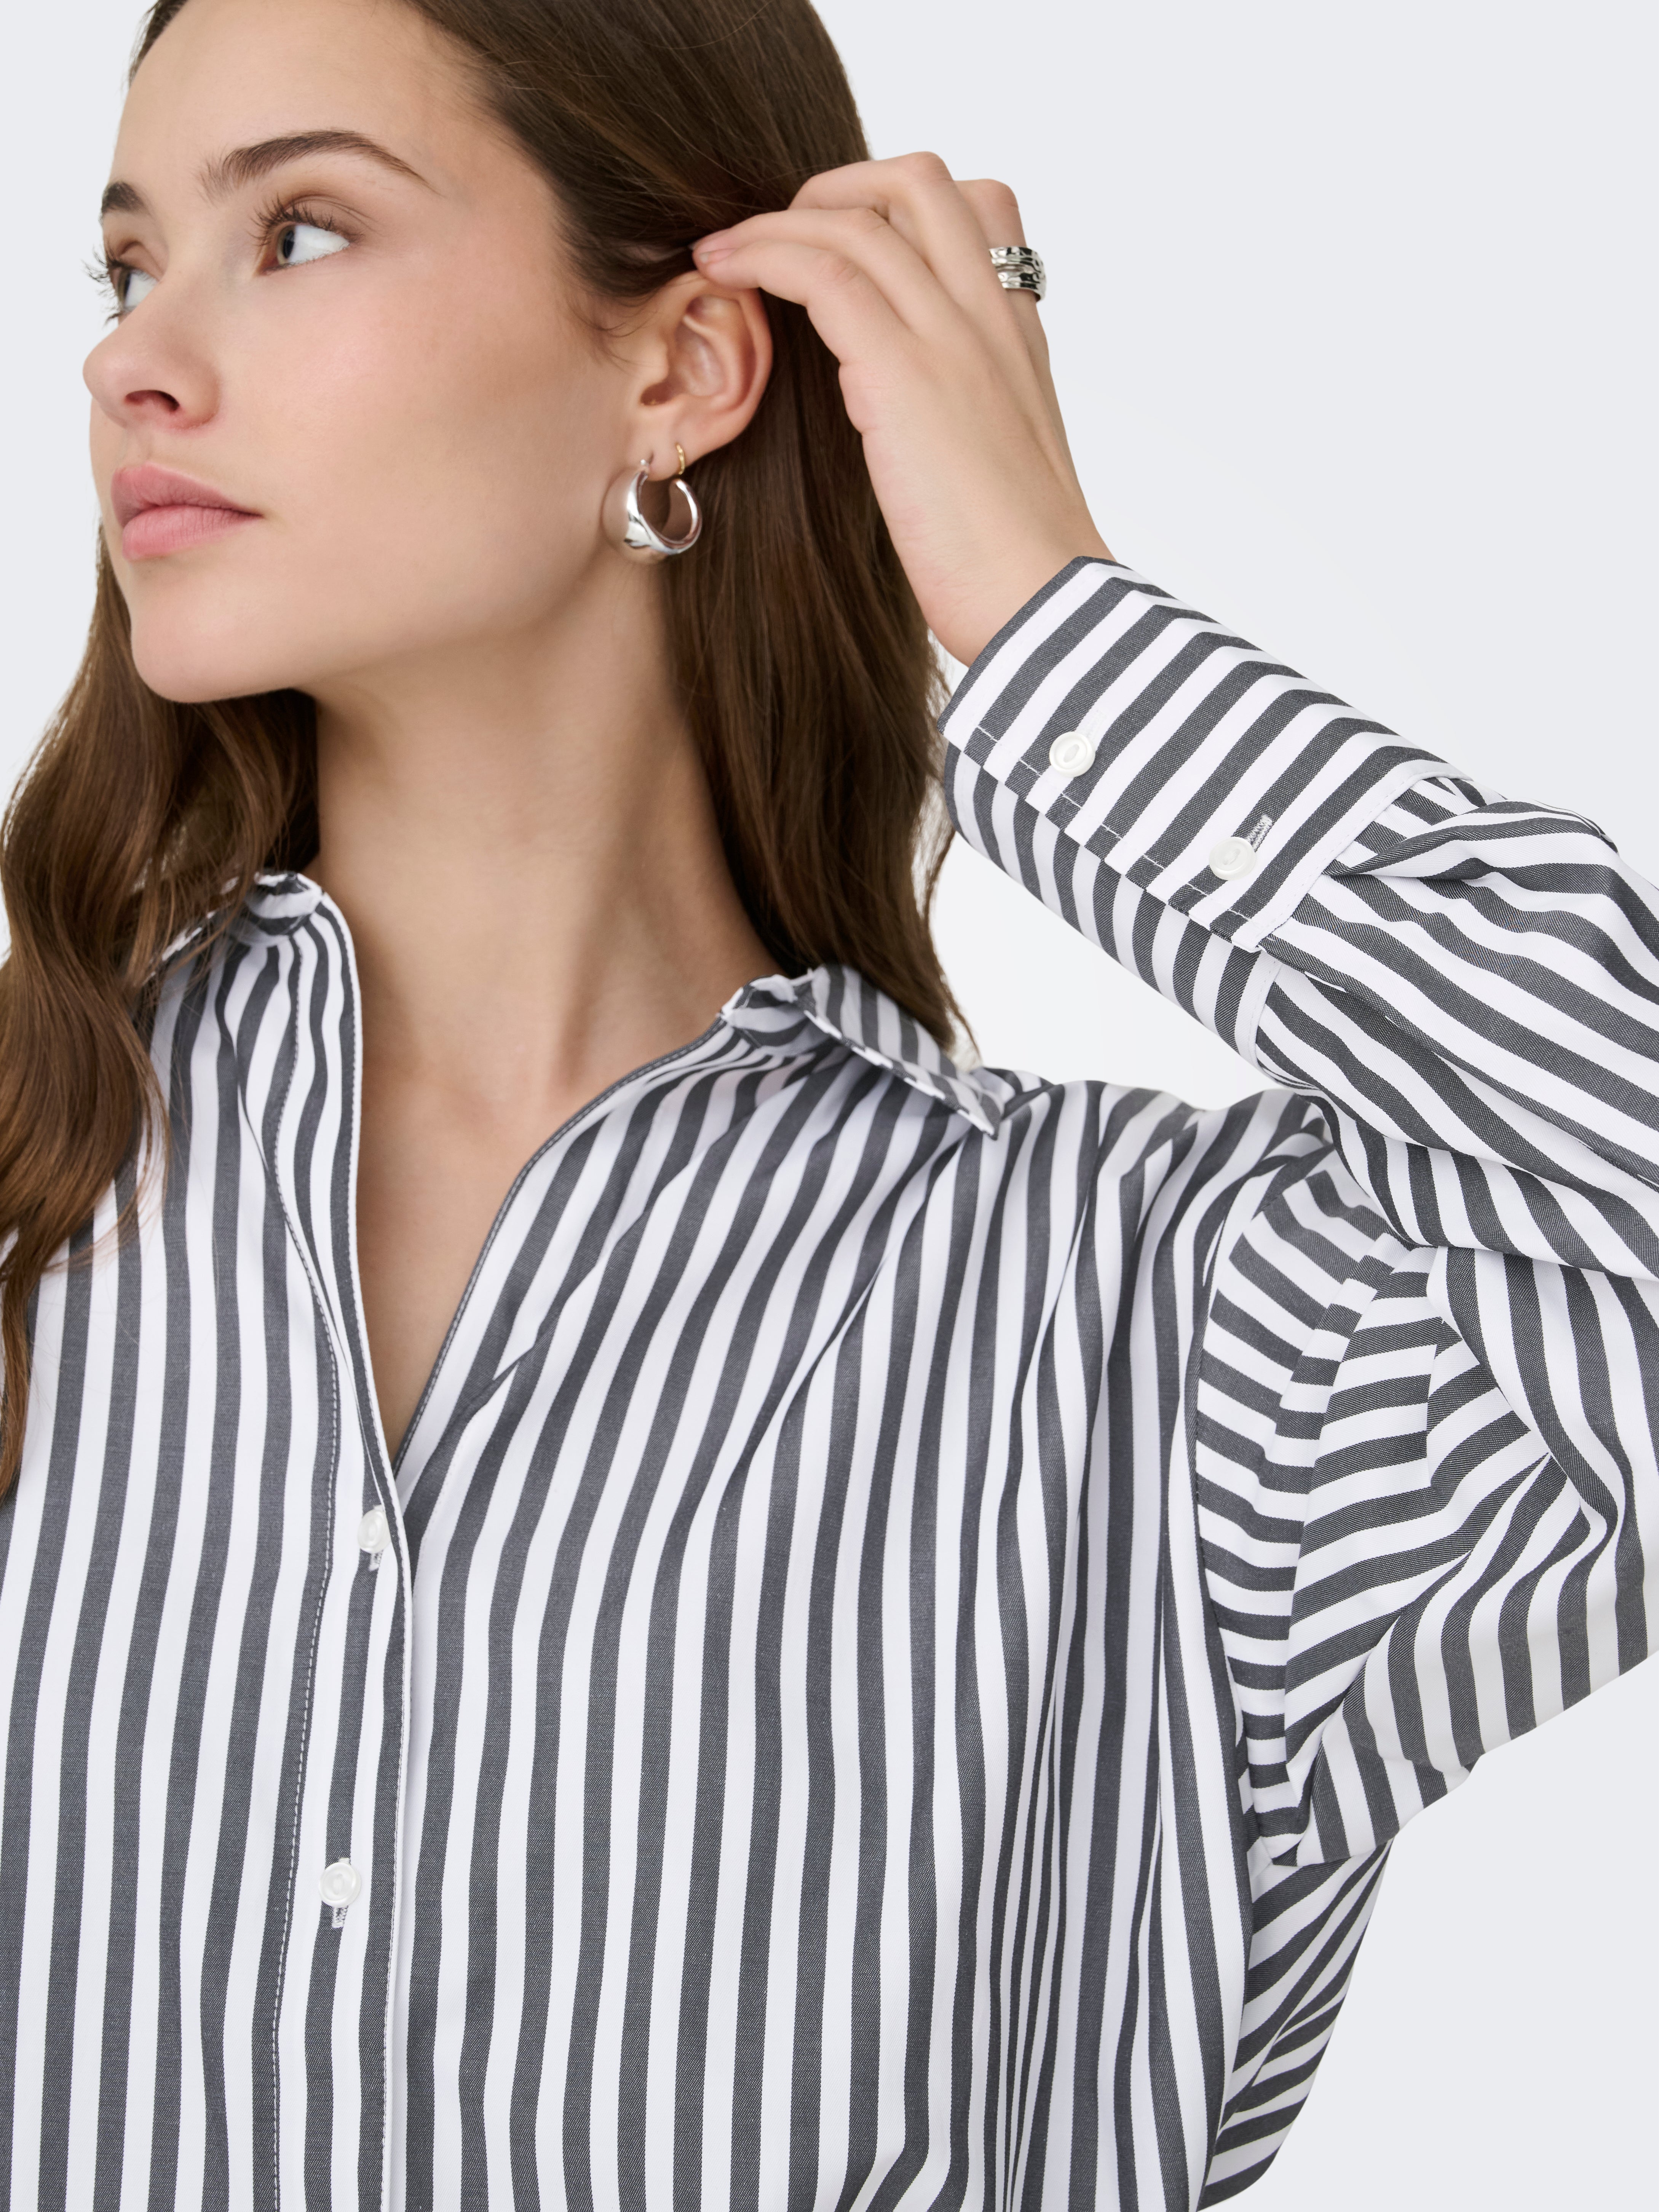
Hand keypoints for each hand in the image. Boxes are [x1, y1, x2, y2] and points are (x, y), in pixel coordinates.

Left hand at [692, 153, 1111, 669]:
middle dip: (833, 186)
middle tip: (779, 237)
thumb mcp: (992, 465)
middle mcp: (990, 320)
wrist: (1046, 607)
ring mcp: (951, 339)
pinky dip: (764, 257)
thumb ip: (954, 416)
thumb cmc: (1016, 565)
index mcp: (1016, 339)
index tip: (838, 246)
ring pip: (861, 217)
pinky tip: (723, 276)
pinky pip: (825, 272)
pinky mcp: (904, 375)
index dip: (896, 207)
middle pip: (918, 180)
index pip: (978, 209)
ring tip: (723, 254)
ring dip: (774, 222)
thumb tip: (893, 414)